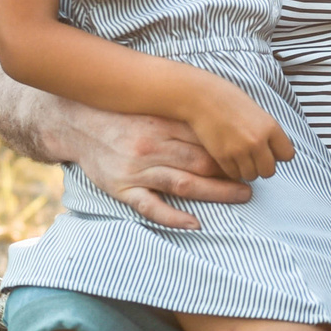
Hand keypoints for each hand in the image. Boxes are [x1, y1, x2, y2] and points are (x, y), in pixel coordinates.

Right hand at [67, 109, 251, 230]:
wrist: (75, 123)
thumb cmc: (121, 115)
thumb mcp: (151, 107)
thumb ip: (181, 116)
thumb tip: (221, 123)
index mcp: (160, 122)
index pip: (205, 138)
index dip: (231, 149)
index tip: (250, 156)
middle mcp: (150, 146)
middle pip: (201, 162)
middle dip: (231, 172)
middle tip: (255, 178)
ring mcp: (136, 170)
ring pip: (184, 184)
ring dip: (217, 193)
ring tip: (243, 196)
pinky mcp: (121, 189)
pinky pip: (151, 207)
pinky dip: (174, 217)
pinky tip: (196, 223)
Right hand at [182, 74, 295, 182]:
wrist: (201, 98)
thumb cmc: (229, 101)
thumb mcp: (257, 112)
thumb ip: (268, 132)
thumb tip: (276, 154)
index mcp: (270, 127)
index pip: (287, 155)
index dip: (279, 155)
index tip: (270, 151)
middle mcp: (257, 141)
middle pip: (269, 171)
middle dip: (262, 166)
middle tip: (253, 158)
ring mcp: (239, 150)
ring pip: (251, 176)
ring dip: (247, 170)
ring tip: (240, 157)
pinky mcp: (222, 157)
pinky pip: (234, 174)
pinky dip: (232, 170)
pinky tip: (228, 157)